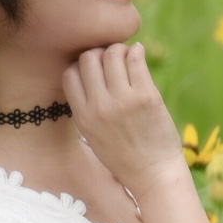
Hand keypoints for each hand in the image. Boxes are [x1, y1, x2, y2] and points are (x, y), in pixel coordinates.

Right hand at [62, 43, 186, 198]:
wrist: (153, 173)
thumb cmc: (125, 156)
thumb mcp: (93, 136)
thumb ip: (86, 109)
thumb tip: (87, 75)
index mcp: (83, 117)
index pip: (69, 74)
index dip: (80, 66)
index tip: (94, 69)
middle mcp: (99, 107)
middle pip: (88, 59)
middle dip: (99, 53)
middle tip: (112, 59)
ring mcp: (123, 101)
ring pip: (111, 54)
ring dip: (119, 49)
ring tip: (127, 55)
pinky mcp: (146, 97)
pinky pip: (136, 60)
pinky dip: (136, 50)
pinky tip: (138, 53)